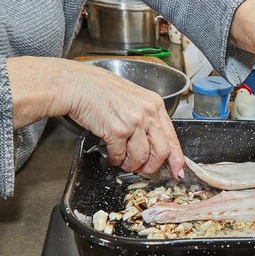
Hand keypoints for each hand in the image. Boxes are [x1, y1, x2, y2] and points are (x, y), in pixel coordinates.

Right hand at [8, 57, 183, 176]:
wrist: (76, 84)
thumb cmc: (101, 91)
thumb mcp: (133, 99)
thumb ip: (147, 118)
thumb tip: (154, 142)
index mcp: (155, 104)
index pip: (172, 137)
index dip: (176, 158)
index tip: (178, 170)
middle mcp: (148, 112)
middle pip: (161, 151)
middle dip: (152, 166)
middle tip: (143, 169)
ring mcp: (133, 121)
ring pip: (141, 157)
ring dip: (131, 164)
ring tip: (123, 160)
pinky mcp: (116, 130)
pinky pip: (120, 155)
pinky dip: (115, 159)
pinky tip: (111, 153)